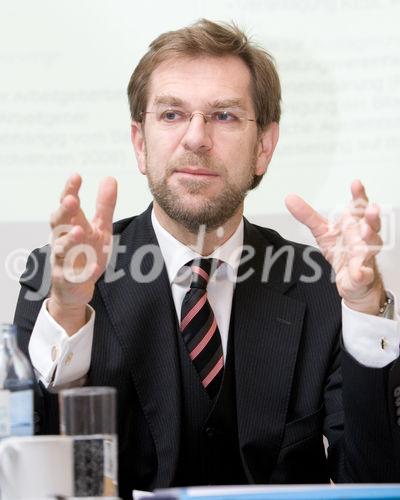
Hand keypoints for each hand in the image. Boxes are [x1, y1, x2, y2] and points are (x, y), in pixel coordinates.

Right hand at [48, 173, 116, 333]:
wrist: (76, 287)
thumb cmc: (86, 253)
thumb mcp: (100, 228)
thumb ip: (104, 206)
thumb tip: (109, 177)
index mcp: (70, 225)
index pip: (67, 205)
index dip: (70, 190)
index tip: (76, 176)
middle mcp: (62, 240)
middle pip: (58, 223)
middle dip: (64, 211)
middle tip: (71, 199)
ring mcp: (63, 260)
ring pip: (61, 248)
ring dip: (69, 239)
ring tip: (79, 230)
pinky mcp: (68, 279)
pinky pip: (73, 276)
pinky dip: (83, 271)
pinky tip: (93, 266)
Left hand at [285, 180, 385, 314]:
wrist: (351, 278)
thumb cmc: (342, 251)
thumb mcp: (321, 230)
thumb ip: (307, 215)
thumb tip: (290, 199)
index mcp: (354, 224)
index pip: (358, 206)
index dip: (358, 195)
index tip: (355, 183)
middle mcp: (363, 237)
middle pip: (371, 224)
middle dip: (371, 216)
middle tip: (370, 209)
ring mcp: (365, 255)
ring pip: (372, 245)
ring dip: (370, 238)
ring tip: (365, 232)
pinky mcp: (363, 274)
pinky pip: (364, 273)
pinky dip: (362, 272)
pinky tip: (360, 272)